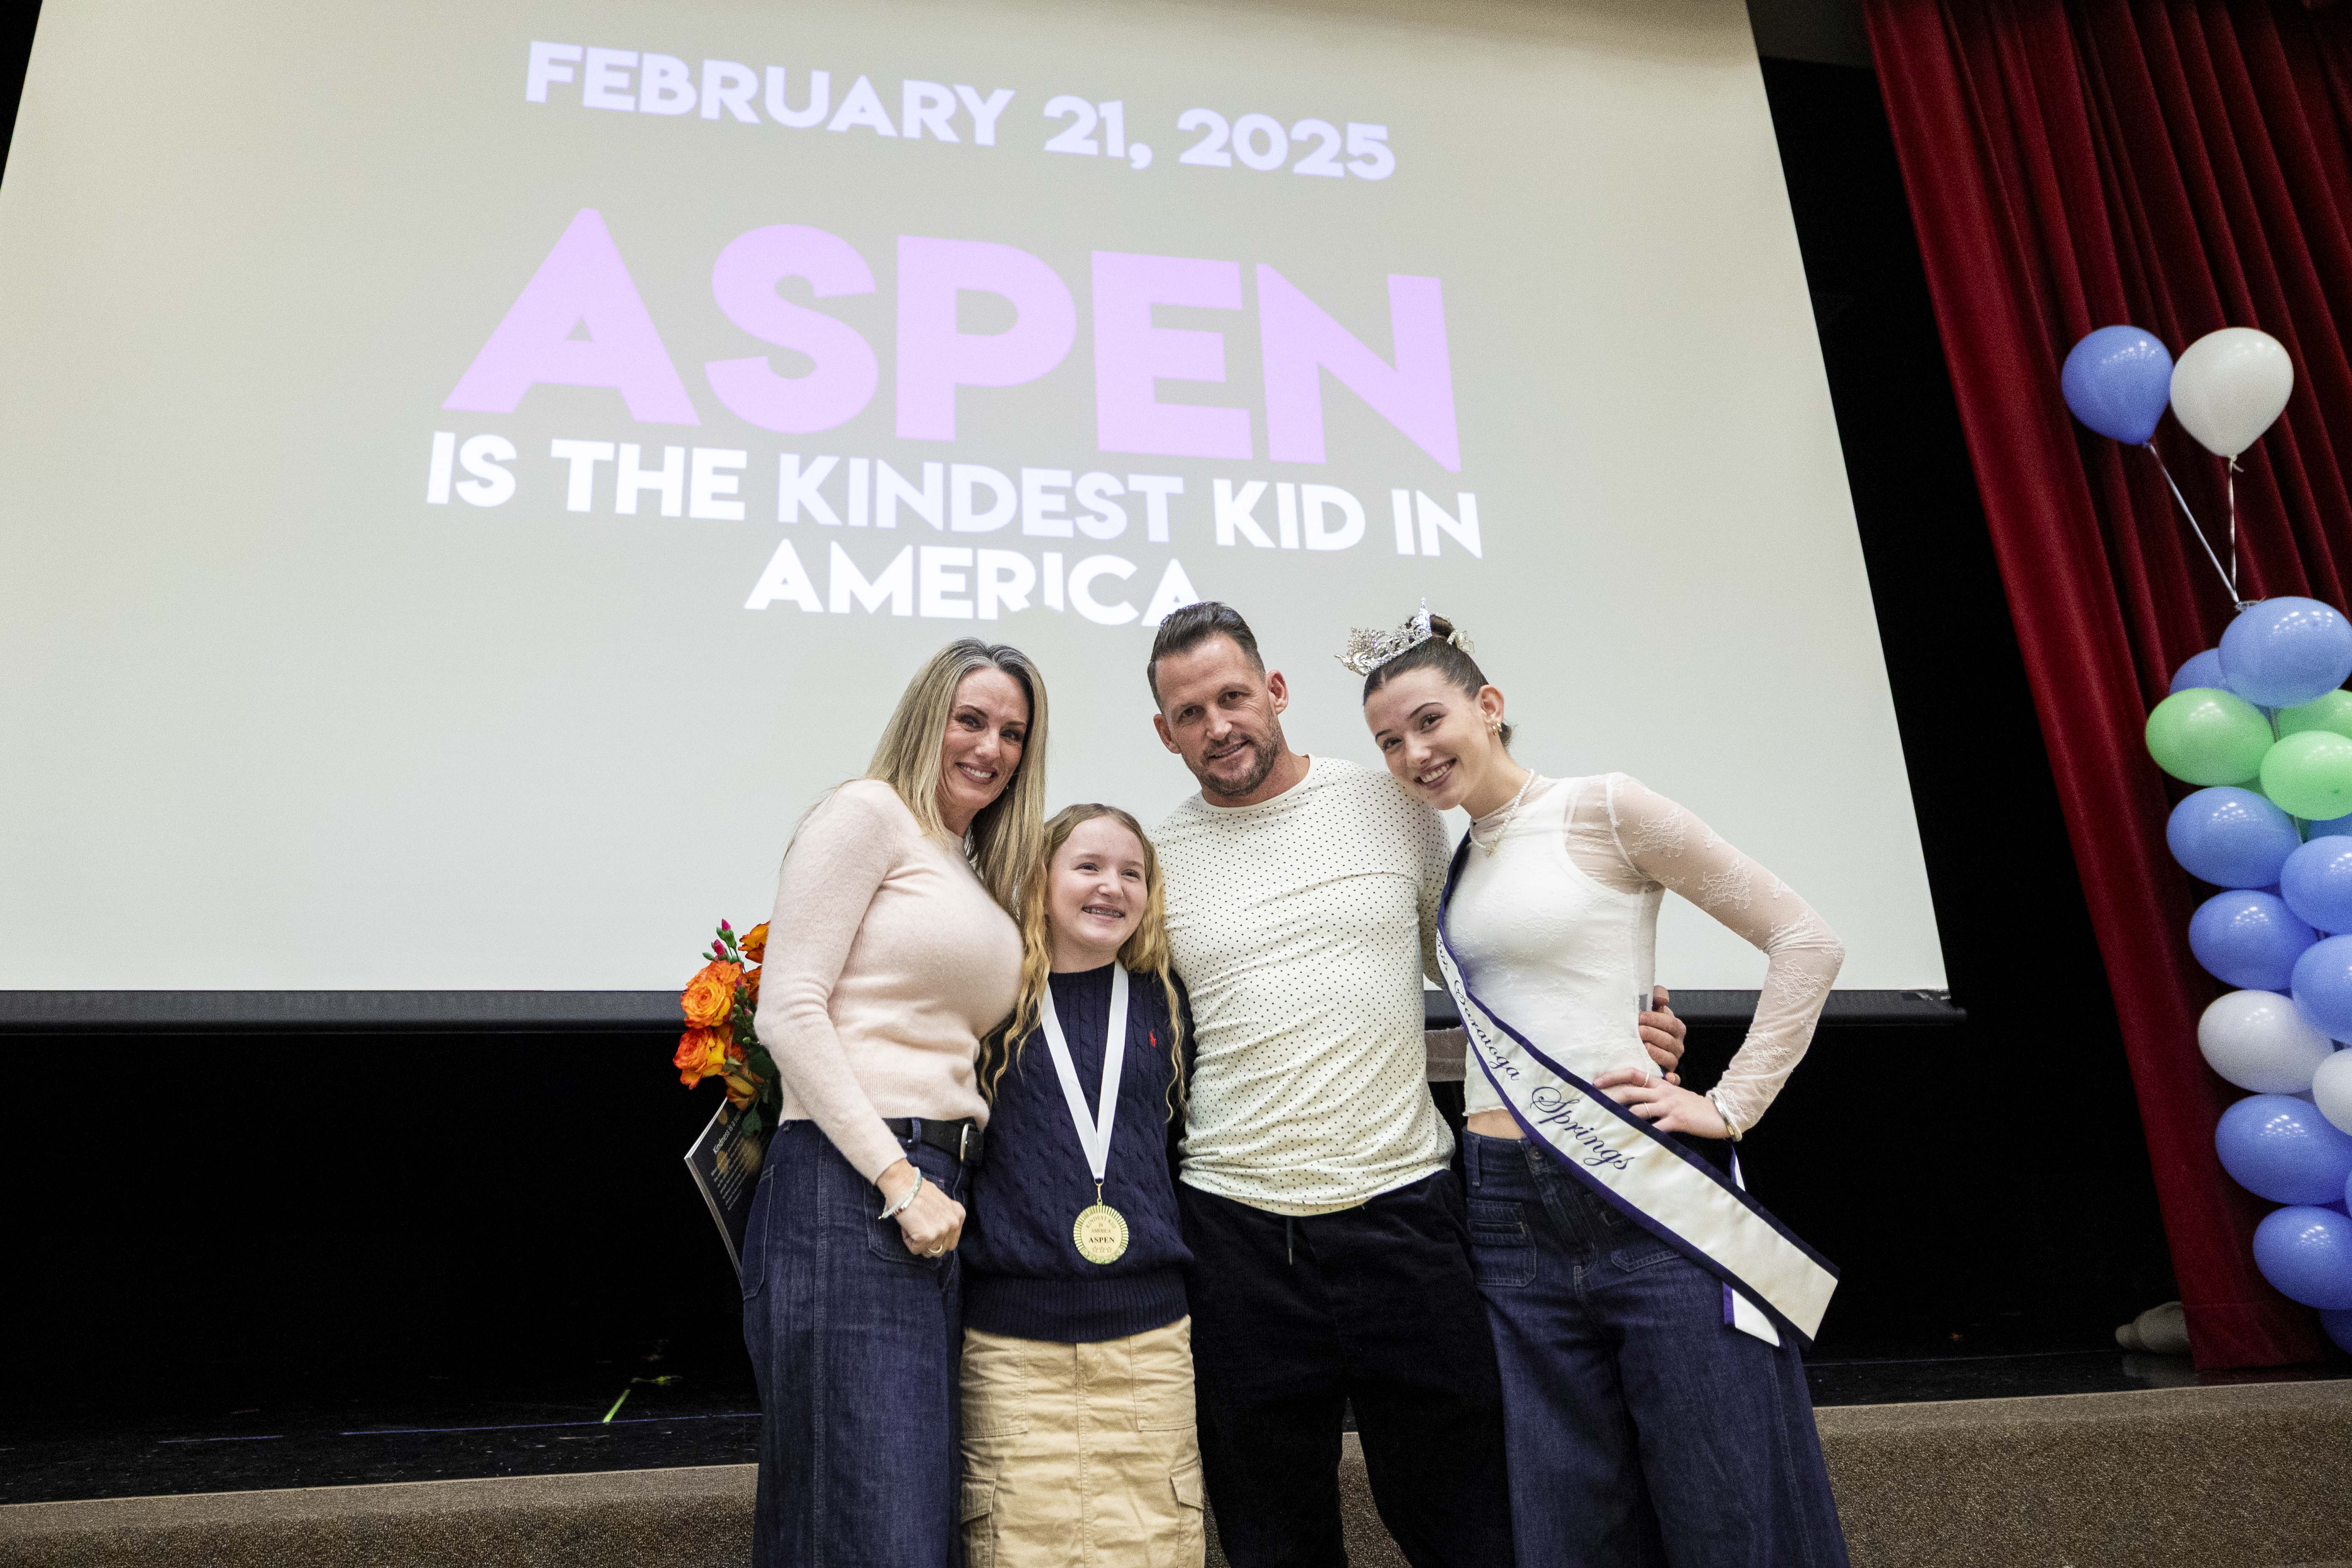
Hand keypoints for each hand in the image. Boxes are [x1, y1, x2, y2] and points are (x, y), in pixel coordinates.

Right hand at [879, 1159, 965, 1256]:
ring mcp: (941, 1230)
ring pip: (928, 1251)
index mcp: (958, 1215)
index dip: (936, 1238)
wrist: (904, 1184)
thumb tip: (938, 1236)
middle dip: (928, 1243)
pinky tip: (908, 1226)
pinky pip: (915, 1250)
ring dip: (917, 1241)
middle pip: (940, 1249)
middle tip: (918, 1227)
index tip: (926, 1226)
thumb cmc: (917, 1192)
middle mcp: (953, 1223)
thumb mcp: (941, 1203)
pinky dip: (908, 1241)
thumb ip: (944, 1219)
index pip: (950, 1241)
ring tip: (913, 1224)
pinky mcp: (927, 1236)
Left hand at [1590, 1068, 1727, 1138]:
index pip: (1634, 1073)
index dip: (1614, 1076)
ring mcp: (1669, 1106)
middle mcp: (1662, 1092)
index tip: (1597, 1082)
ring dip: (1622, 1117)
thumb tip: (1634, 1099)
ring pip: (1639, 1109)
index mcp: (1661, 1084)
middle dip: (1611, 1097)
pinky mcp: (1677, 1120)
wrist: (1719, 1113)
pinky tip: (1632, 1141)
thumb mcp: (1674, 1095)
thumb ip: (1656, 1094)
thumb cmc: (1693, 1106)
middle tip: (1593, 1103)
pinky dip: (1643, 1135)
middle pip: (1631, 1090)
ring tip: (1606, 1125)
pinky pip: (1656, 1128)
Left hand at [1639, 985, 1685, 1083]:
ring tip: (1643, 1046)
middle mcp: (1677, 1045)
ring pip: (1669, 1058)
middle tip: (1638, 1031)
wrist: (1640, 1039)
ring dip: (1656, 1052)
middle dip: (1652, 1034)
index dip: (1655, 1019)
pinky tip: (1666, 1078)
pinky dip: (1671, 1079)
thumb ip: (1658, 996)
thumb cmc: (1646, 1022)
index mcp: (1676, 1027)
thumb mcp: (1653, 1005)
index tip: (1639, 1017)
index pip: (1669, 1023)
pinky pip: (1674, 1078)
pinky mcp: (1668, 1073)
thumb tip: (1663, 1000)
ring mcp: (1673, 1060)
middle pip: (1668, 1040)